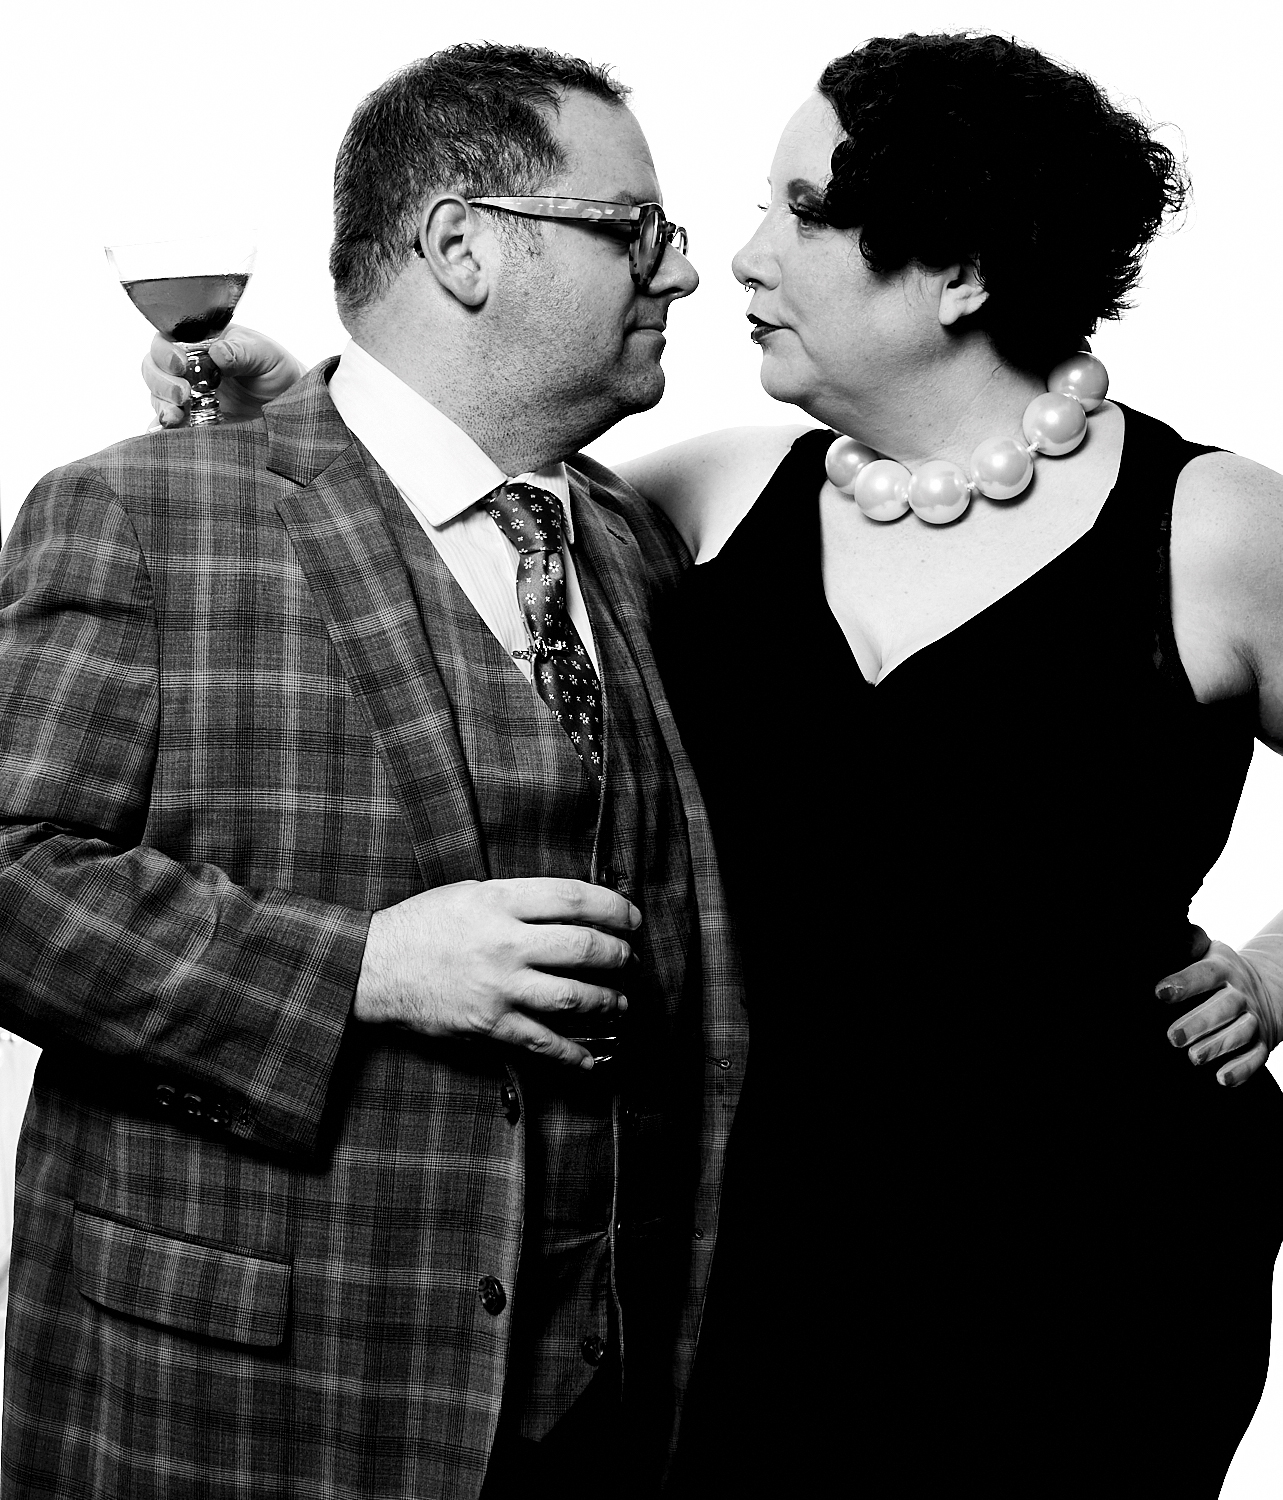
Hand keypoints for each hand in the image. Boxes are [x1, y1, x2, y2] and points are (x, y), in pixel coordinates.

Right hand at [144, 326, 305, 426]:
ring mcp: (186, 397)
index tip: (181, 365)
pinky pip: (167, 427)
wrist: (291, 407)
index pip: (166, 341)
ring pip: (157, 398)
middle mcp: (186, 369)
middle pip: (152, 369)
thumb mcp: (265, 355)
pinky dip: (164, 431)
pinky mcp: (191, 423)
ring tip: (176, 417)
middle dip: (161, 381)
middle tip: (183, 394)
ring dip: (162, 406)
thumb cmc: (275, 371)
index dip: (165, 352)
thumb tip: (217, 353)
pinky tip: (172, 433)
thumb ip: (242, 351)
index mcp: (198, 343)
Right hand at [354, 877, 639, 1068]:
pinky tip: (593, 1057)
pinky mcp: (489, 1024)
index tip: (632, 917)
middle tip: (629, 959)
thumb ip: (518, 898)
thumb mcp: (469, 892)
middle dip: (619, 955)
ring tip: (620, 1002)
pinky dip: (574, 1053)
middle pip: (583, 947)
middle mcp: (504, 942)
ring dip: (608, 1001)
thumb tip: (572, 907)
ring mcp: (499, 987)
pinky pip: (544, 1042)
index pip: (575, 899)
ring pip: (574, 997)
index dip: (614, 908)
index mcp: (500, 901)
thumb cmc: (421, 924)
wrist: (371, 968)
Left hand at [1157, 938, 1282, 1086]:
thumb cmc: (1220, 971)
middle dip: (1199, 1023)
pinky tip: (1222, 1079)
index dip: (1185, 983)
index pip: (1205, 974)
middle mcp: (1240, 995)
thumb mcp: (1209, 952)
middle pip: (1224, 1008)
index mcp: (1223, 970)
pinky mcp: (1262, 1043)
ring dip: (1218, 1047)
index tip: (1160, 992)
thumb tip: (1169, 932)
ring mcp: (1253, 1020)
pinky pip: (1255, 1058)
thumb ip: (1189, 943)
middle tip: (1173, 1037)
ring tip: (1193, 1057)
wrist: (1267, 987)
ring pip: (1240, 1034)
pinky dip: (1241, 1069)